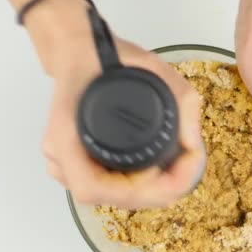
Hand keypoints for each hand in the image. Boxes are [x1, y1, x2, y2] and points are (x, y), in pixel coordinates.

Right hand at [16, 0, 204, 207]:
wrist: (79, 53)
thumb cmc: (108, 58)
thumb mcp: (154, 67)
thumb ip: (183, 99)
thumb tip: (192, 144)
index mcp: (66, 133)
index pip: (93, 187)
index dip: (133, 191)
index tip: (166, 173)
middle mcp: (58, 155)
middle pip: (105, 198)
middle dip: (152, 193)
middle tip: (184, 171)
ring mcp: (61, 163)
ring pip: (105, 198)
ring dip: (143, 193)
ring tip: (173, 171)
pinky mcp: (72, 165)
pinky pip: (103, 189)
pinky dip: (131, 188)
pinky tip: (152, 174)